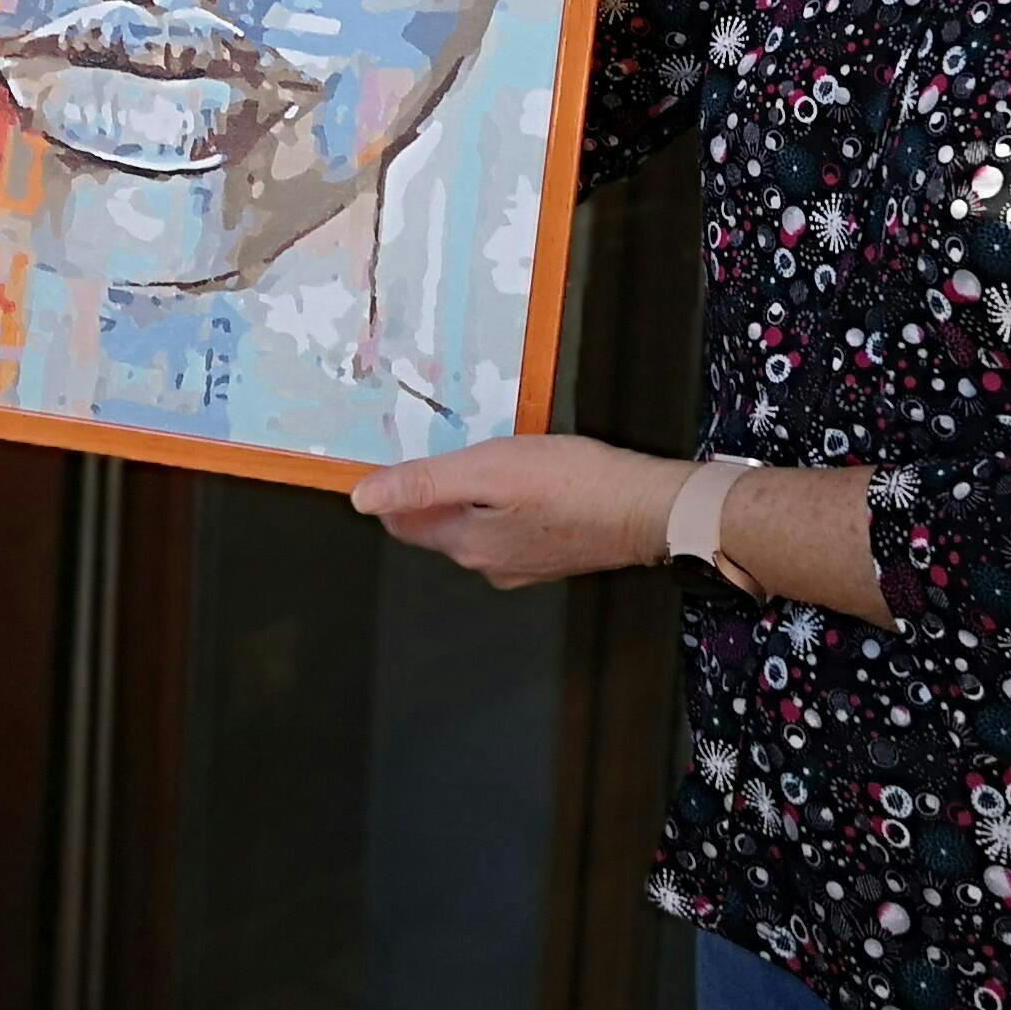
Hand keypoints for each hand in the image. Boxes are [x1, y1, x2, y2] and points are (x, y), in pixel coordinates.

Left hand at [351, 434, 686, 591]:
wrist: (648, 509)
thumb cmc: (574, 483)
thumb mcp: (490, 469)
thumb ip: (424, 483)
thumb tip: (362, 498)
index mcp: (465, 545)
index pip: (402, 523)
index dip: (395, 487)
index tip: (403, 451)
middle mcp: (488, 564)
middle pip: (440, 525)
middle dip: (436, 489)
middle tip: (451, 445)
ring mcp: (523, 564)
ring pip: (477, 527)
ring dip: (474, 496)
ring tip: (491, 458)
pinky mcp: (553, 555)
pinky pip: (512, 529)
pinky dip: (508, 505)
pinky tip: (528, 481)